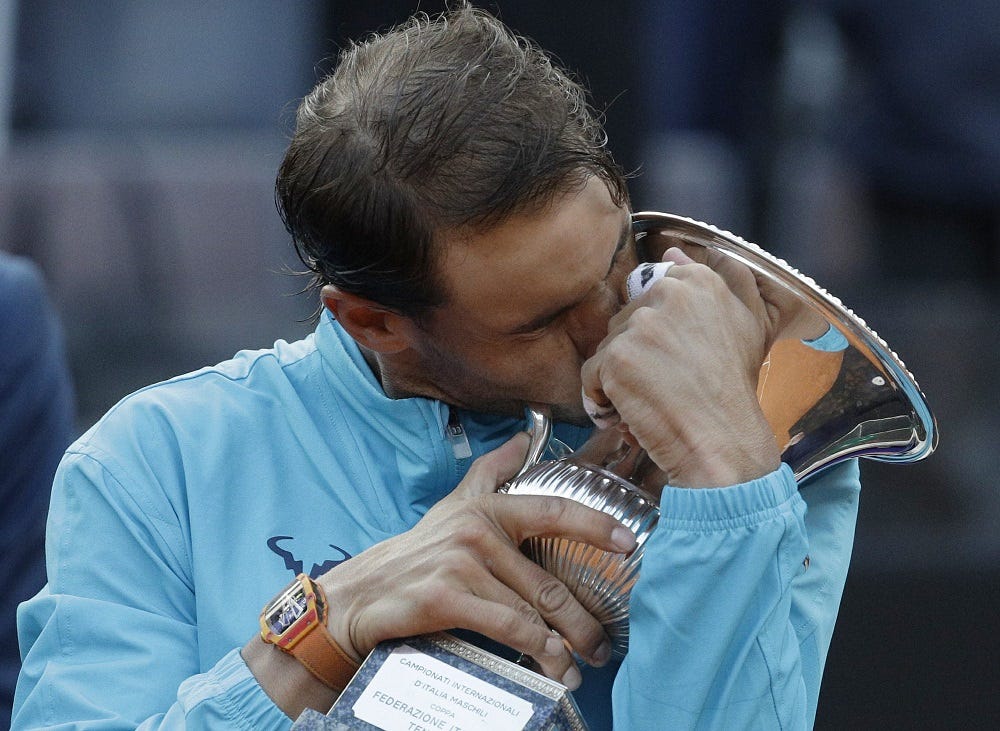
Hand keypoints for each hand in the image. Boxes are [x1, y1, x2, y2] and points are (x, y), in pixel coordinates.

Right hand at [317, 433, 636, 688]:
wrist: (363, 594)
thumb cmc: (417, 553)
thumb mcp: (455, 505)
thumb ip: (492, 472)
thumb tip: (523, 438)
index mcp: (488, 509)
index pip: (553, 511)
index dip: (595, 526)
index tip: (627, 544)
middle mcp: (478, 531)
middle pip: (549, 581)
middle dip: (584, 620)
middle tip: (602, 644)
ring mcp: (462, 564)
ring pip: (532, 611)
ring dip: (563, 646)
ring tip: (579, 666)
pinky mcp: (447, 597)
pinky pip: (507, 627)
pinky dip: (535, 650)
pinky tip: (549, 665)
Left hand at [580, 248, 780, 487]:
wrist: (723, 441)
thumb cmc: (733, 391)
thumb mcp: (747, 324)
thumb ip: (722, 279)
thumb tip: (675, 249)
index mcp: (697, 281)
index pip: (651, 295)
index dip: (658, 335)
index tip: (678, 359)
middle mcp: (667, 294)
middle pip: (625, 322)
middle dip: (638, 357)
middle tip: (669, 384)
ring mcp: (639, 326)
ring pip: (607, 349)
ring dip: (621, 379)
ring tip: (655, 399)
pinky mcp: (616, 358)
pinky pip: (592, 377)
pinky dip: (606, 400)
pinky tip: (634, 412)